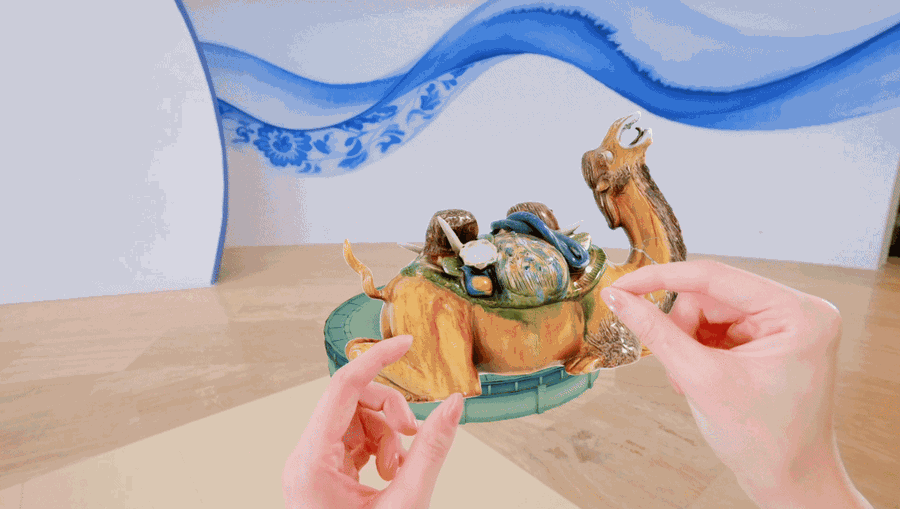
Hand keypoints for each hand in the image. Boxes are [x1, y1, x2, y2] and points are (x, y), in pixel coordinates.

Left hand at [283, 335, 464, 508]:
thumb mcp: (408, 503)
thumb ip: (433, 449)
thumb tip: (455, 404)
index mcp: (311, 462)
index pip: (343, 388)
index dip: (378, 359)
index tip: (408, 342)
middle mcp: (303, 459)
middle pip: (351, 402)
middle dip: (389, 413)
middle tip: (414, 440)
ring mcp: (310, 466)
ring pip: (355, 419)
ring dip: (387, 434)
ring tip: (400, 469)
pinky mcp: (320, 473)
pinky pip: (352, 438)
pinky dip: (378, 447)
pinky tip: (391, 472)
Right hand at [600, 260, 872, 508]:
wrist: (790, 481)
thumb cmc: (766, 441)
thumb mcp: (701, 379)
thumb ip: (656, 332)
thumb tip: (619, 298)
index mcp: (798, 313)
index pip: (715, 277)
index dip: (661, 278)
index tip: (623, 286)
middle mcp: (798, 310)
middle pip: (711, 294)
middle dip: (683, 328)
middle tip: (678, 367)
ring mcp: (785, 324)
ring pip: (709, 310)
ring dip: (689, 342)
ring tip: (694, 380)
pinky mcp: (771, 338)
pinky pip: (718, 326)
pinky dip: (700, 350)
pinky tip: (703, 377)